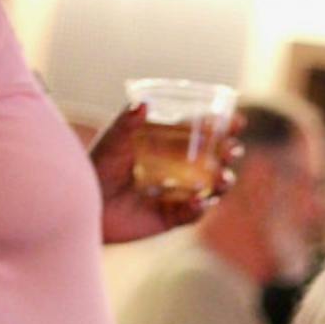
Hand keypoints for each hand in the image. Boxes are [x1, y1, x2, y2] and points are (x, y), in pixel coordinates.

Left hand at [91, 105, 241, 242]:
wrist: (86, 203)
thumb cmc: (96, 167)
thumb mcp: (112, 141)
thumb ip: (127, 123)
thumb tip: (143, 104)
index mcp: (165, 145)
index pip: (198, 133)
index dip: (220, 127)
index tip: (238, 120)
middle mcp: (174, 169)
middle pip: (210, 161)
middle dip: (227, 156)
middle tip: (234, 150)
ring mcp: (174, 195)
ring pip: (208, 189)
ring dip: (221, 184)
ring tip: (224, 180)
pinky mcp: (170, 219)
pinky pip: (191, 214)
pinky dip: (198, 208)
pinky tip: (199, 200)